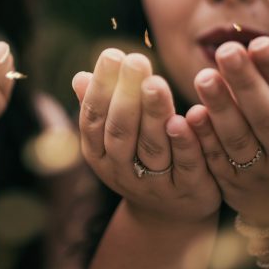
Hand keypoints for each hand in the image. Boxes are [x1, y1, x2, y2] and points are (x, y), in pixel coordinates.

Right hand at [74, 49, 220, 222]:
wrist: (171, 214)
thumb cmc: (139, 160)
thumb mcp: (114, 137)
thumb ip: (102, 107)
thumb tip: (79, 76)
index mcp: (99, 154)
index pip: (93, 118)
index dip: (100, 88)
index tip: (112, 54)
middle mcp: (122, 171)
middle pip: (120, 132)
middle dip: (126, 95)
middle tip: (136, 60)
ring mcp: (154, 184)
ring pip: (152, 148)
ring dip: (153, 114)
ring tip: (156, 82)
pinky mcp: (189, 191)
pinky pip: (185, 166)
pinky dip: (185, 142)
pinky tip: (187, 117)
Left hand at [186, 36, 268, 225]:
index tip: (259, 42)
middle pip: (267, 117)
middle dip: (246, 83)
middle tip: (226, 50)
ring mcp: (260, 172)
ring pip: (239, 139)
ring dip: (220, 107)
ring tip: (204, 76)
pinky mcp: (231, 183)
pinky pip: (216, 159)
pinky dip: (203, 137)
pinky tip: (190, 113)